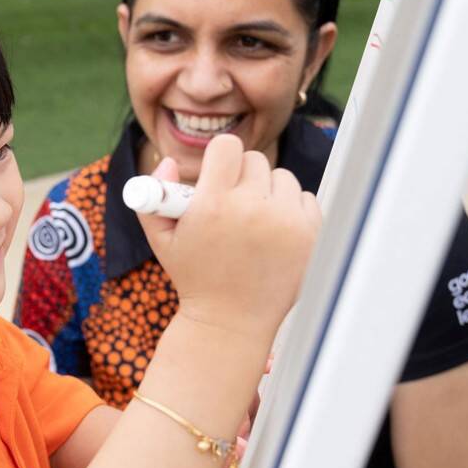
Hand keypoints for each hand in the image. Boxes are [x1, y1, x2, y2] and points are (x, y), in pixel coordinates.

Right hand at [139, 135, 320, 346]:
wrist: (231, 321)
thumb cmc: (194, 276)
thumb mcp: (161, 238)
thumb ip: (156, 193)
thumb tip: (171, 159)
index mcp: (214, 205)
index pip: (228, 146)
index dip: (221, 156)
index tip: (219, 172)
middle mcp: (253, 210)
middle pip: (255, 159)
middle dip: (242, 177)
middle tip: (234, 204)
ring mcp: (287, 223)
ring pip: (282, 177)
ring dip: (269, 192)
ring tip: (254, 222)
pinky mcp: (311, 235)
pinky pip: (305, 198)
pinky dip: (291, 210)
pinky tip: (275, 233)